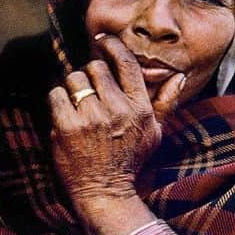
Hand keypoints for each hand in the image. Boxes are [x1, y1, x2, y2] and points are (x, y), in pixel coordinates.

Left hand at [48, 35, 187, 206]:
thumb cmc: (130, 160)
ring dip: (73, 87)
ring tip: (78, 104)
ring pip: (74, 78)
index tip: (103, 42)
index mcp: (139, 108)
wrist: (105, 191)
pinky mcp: (66, 126)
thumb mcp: (154, 132)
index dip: (112, 46)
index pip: (126, 63)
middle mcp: (117, 110)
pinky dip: (58, 101)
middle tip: (89, 90)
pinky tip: (65, 114)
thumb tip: (178, 76)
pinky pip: (56, 95)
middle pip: (95, 67)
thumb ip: (165, 103)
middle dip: (90, 75)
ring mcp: (91, 118)